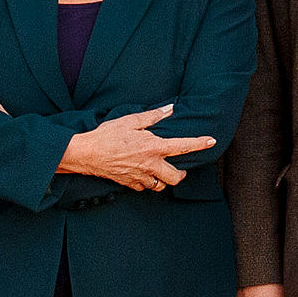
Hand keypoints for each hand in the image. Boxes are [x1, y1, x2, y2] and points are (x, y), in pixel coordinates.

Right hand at [58, 103, 214, 190]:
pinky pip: (144, 187)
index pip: (183, 147)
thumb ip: (152, 117)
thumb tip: (169, 109)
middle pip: (176, 177)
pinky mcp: (130, 184)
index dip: (199, 143)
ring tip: (161, 171)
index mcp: (153, 147)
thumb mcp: (130, 121)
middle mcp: (150, 165)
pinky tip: (143, 174)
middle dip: (181, 174)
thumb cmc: (107, 135)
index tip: (210, 141)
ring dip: (164, 180)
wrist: (86, 154)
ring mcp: (140, 177)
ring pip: (161, 185)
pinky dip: (147, 182)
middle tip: (181, 168)